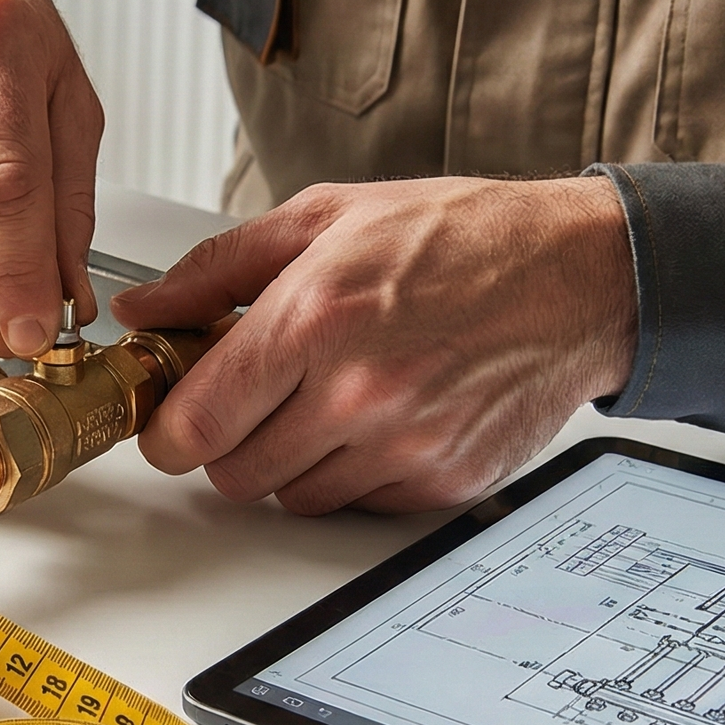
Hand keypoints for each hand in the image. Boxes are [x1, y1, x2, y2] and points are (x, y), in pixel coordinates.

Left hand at [109, 177, 637, 513]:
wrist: (578, 274)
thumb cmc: (460, 237)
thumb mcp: (325, 218)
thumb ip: (218, 268)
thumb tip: (147, 309)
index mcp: (313, 320)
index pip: (196, 425)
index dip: (167, 431)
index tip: (169, 420)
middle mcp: (357, 394)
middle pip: (234, 474)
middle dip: (229, 442)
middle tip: (255, 398)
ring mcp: (405, 445)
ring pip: (293, 498)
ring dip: (291, 460)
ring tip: (328, 397)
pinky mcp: (443, 481)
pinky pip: (358, 505)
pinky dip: (353, 473)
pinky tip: (378, 417)